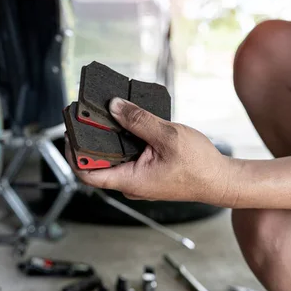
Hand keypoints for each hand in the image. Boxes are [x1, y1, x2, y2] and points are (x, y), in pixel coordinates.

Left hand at [65, 98, 238, 205]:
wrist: (221, 180)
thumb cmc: (199, 165)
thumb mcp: (167, 136)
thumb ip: (139, 121)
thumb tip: (114, 107)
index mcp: (130, 180)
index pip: (86, 174)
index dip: (72, 154)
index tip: (69, 132)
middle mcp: (129, 183)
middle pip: (96, 164)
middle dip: (88, 140)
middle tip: (85, 115)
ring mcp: (137, 179)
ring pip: (112, 159)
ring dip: (106, 139)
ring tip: (103, 114)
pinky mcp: (146, 173)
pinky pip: (126, 158)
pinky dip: (121, 141)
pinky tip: (125, 123)